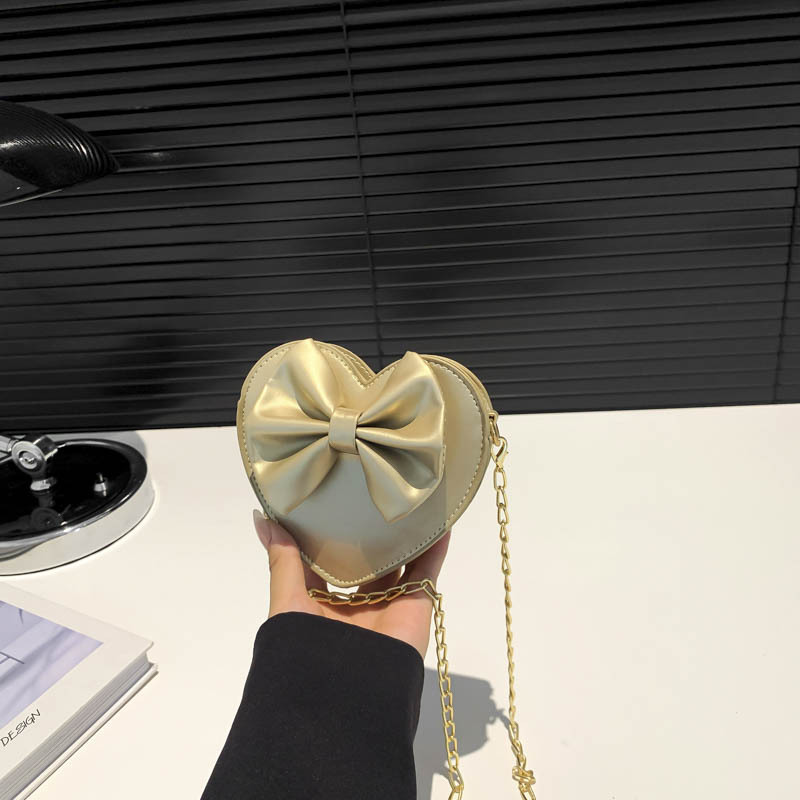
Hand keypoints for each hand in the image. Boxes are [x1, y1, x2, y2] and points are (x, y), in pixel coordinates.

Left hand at [253, 510, 449, 657]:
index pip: (326, 563)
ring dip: (404, 538)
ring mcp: (387, 606)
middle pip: (366, 563)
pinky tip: (439, 523)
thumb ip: (282, 560)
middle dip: (369, 535)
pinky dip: (435, 549)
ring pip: (399, 565)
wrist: (345, 696)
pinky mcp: (414, 607)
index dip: (328, 536)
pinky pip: (427, 573)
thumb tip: (262, 518)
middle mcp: (356, 606)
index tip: (330, 501)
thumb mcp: (289, 601)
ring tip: (408, 502)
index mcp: (322, 606)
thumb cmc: (306, 648)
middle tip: (372, 495)